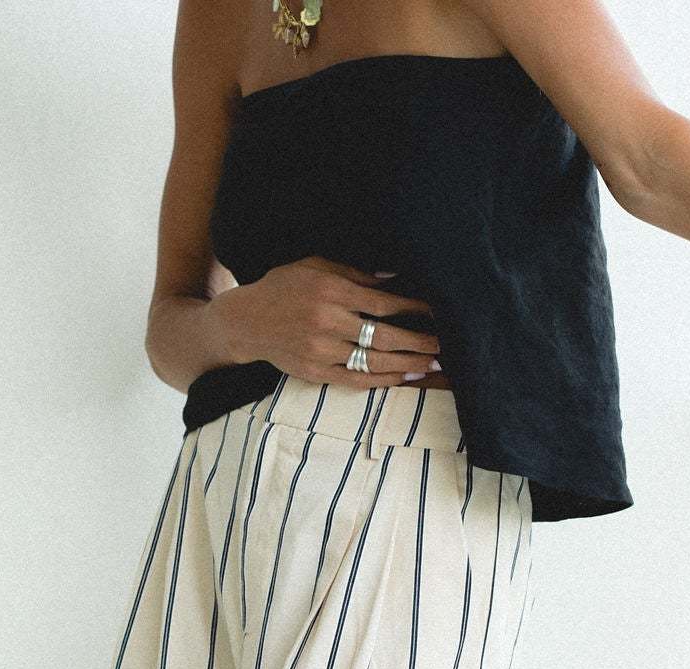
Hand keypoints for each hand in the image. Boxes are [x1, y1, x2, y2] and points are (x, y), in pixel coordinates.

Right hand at [211, 255, 443, 386]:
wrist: (247, 322)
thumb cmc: (285, 287)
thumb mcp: (315, 266)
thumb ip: (354, 274)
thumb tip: (393, 279)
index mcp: (330, 292)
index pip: (382, 303)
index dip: (412, 308)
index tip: (435, 311)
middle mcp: (328, 323)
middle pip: (384, 337)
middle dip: (418, 342)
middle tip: (442, 345)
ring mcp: (322, 352)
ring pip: (374, 362)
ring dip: (407, 364)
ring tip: (430, 364)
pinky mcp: (317, 373)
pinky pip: (357, 379)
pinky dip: (383, 380)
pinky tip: (403, 376)